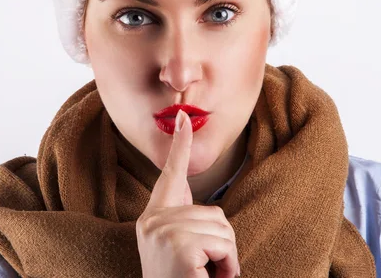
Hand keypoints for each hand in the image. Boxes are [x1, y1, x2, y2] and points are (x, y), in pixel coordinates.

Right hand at [136, 110, 240, 277]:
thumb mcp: (182, 251)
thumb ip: (190, 226)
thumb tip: (214, 216)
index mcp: (155, 218)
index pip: (171, 174)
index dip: (181, 145)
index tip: (186, 117)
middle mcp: (153, 221)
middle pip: (216, 213)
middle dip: (223, 246)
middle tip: (206, 272)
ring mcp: (163, 232)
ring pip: (224, 230)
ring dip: (226, 260)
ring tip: (206, 277)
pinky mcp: (178, 246)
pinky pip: (223, 246)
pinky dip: (227, 268)